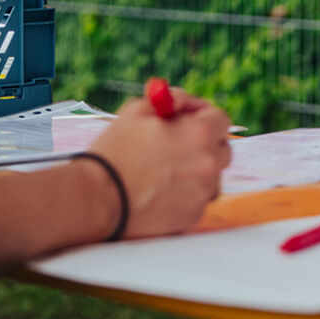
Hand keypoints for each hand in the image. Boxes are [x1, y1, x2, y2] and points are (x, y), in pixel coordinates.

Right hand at [86, 84, 231, 238]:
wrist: (97, 198)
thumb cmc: (115, 150)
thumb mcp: (138, 110)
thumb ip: (170, 101)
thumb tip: (185, 103)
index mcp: (200, 133)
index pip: (221, 120)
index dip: (203, 116)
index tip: (187, 120)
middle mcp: (209, 164)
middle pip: (222, 150)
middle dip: (205, 145)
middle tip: (179, 146)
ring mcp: (202, 194)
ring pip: (210, 178)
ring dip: (196, 172)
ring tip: (163, 172)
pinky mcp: (191, 217)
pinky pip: (196, 201)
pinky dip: (183, 196)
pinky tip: (158, 193)